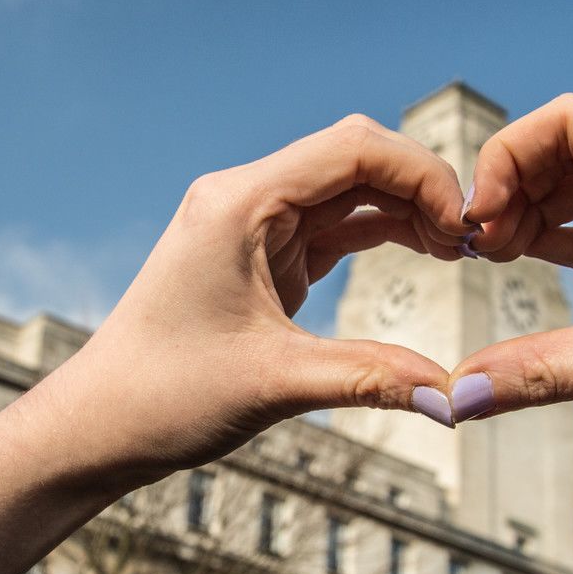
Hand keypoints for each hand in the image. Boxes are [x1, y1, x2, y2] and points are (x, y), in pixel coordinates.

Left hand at [43, 114, 471, 491]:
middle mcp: (246, 198)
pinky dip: (383, 234)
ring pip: (351, 192)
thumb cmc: (164, 395)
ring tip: (458, 249)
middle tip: (472, 242)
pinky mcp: (263, 257)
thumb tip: (454, 398)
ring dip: (407, 211)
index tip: (464, 229)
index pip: (353, 149)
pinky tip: (423, 252)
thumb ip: (371, 378)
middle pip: (357, 160)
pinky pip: (337, 227)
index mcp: (240, 203)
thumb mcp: (276, 383)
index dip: (422, 176)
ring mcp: (254, 225)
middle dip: (422, 189)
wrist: (100, 424)